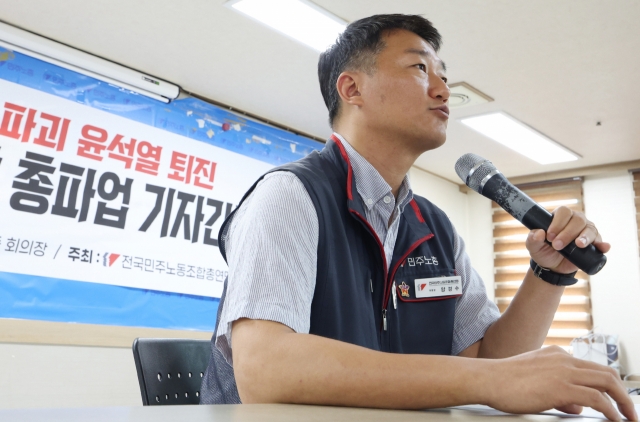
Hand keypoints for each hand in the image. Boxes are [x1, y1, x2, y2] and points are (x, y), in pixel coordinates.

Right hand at [486, 346, 636, 420]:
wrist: (488, 379)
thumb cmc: (504, 382)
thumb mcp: (536, 383)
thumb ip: (559, 394)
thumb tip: (578, 407)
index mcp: (557, 355)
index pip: (591, 367)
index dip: (609, 383)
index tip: (616, 398)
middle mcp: (563, 359)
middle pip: (606, 372)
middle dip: (622, 392)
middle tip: (629, 409)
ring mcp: (563, 371)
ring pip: (607, 382)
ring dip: (622, 401)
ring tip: (628, 417)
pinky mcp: (561, 387)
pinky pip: (596, 398)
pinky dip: (610, 410)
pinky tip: (614, 419)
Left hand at [526, 206, 610, 273]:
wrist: (552, 267)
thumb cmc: (543, 251)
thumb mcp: (533, 246)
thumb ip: (532, 238)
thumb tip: (539, 233)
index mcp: (560, 217)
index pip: (563, 212)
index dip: (557, 223)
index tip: (550, 236)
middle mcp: (576, 221)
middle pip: (578, 220)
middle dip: (568, 233)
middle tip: (557, 245)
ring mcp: (586, 231)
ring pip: (590, 229)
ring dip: (585, 237)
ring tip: (578, 245)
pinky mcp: (594, 244)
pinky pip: (601, 242)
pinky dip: (602, 244)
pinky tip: (602, 247)